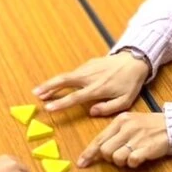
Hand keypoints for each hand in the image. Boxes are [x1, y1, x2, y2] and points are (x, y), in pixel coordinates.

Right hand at [33, 52, 148, 115]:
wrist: (135, 60)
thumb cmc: (130, 83)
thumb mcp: (125, 100)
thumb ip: (108, 109)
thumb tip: (91, 112)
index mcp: (98, 88)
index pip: (75, 97)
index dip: (60, 103)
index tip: (48, 107)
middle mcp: (89, 77)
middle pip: (64, 81)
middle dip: (48, 87)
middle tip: (35, 94)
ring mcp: (87, 69)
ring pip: (66, 76)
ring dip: (52, 83)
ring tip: (40, 91)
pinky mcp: (88, 64)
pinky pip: (73, 73)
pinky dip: (62, 79)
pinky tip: (56, 84)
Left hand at [78, 112, 168, 168]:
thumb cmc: (149, 126)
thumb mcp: (130, 122)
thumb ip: (114, 133)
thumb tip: (99, 150)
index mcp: (120, 120)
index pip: (99, 139)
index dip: (89, 153)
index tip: (81, 163)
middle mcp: (126, 128)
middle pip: (105, 150)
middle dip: (109, 158)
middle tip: (119, 155)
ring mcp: (136, 137)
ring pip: (116, 158)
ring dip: (122, 162)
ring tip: (131, 156)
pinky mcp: (146, 147)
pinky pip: (131, 161)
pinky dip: (133, 163)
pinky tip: (139, 158)